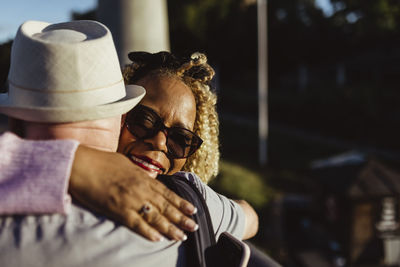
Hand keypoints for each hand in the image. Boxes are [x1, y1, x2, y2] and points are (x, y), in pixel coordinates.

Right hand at [69, 145, 197, 241]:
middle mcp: (141, 189)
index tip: (193, 210)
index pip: (167, 193)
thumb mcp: (126, 164)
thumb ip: (140, 174)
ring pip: (154, 217)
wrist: (80, 165)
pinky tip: (158, 239)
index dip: (181, 203)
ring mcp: (130, 200)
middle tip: (194, 227)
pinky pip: (135, 223)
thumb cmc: (102, 162)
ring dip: (169, 228)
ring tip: (181, 236)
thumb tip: (149, 179)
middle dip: (181, 218)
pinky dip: (147, 232)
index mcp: (143, 177)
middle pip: (165, 206)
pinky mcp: (117, 210)